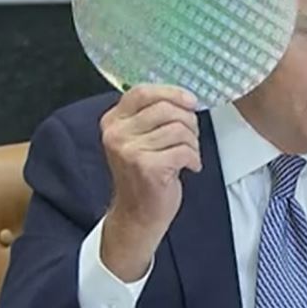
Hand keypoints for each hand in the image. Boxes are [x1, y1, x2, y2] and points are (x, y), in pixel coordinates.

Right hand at [99, 84, 200, 281]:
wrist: (137, 215)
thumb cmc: (144, 175)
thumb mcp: (138, 139)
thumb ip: (151, 115)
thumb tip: (184, 97)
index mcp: (112, 122)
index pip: (142, 92)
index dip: (171, 93)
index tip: (190, 102)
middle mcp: (116, 134)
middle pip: (166, 109)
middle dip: (188, 121)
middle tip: (191, 137)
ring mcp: (130, 151)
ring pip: (179, 129)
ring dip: (193, 143)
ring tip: (188, 155)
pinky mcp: (148, 167)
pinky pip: (184, 150)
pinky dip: (194, 158)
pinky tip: (190, 167)